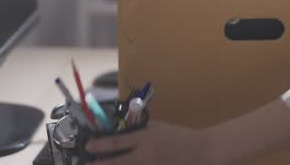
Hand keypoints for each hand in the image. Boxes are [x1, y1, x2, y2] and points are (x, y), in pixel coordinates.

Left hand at [86, 121, 218, 164]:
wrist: (201, 151)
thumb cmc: (179, 137)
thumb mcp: (158, 127)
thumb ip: (139, 130)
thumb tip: (120, 132)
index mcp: (144, 138)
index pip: (116, 142)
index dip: (99, 144)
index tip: (88, 146)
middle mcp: (144, 155)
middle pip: (116, 163)